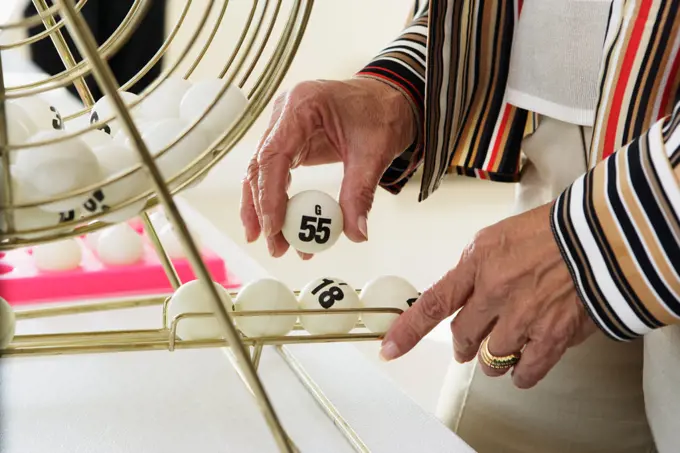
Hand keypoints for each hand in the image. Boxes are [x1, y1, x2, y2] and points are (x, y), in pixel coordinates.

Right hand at [241, 78, 416, 257]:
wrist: (389, 98)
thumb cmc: (382, 113)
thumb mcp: (374, 153)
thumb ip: (361, 192)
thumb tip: (356, 233)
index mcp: (302, 105)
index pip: (273, 155)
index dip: (269, 195)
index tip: (275, 228)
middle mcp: (285, 113)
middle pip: (260, 166)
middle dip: (262, 210)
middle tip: (275, 246)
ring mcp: (284, 125)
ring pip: (261, 172)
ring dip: (264, 209)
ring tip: (277, 245)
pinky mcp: (289, 140)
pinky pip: (275, 172)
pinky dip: (277, 200)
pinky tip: (281, 226)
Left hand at [379, 203, 597, 388]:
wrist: (601, 236)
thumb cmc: (553, 230)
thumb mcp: (498, 237)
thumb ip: (474, 267)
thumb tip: (463, 294)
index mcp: (478, 263)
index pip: (433, 303)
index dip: (408, 331)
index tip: (390, 348)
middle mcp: (496, 292)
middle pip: (463, 337)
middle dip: (463, 343)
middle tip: (468, 343)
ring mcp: (524, 317)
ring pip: (491, 358)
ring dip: (493, 358)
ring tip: (503, 347)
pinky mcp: (552, 336)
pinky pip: (525, 371)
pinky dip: (521, 372)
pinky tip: (523, 364)